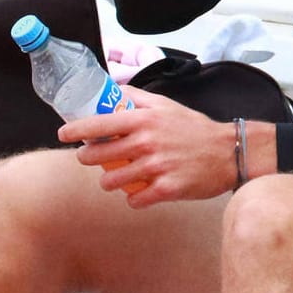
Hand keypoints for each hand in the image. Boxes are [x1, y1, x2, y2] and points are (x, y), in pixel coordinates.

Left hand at [59, 86, 239, 207]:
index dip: (75, 130)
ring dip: (109, 182)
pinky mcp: (166, 189)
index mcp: (144, 120)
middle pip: (97, 156)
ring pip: (111, 182)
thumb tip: (111, 91)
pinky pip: (135, 200)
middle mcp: (147, 143)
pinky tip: (140, 191)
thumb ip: (136, 98)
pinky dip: (134, 198)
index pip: (98, 124)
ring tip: (117, 177)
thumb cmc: (195, 128)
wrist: (229, 152)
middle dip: (89, 158)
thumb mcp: (166, 105)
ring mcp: (156, 168)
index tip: (64, 134)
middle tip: (93, 158)